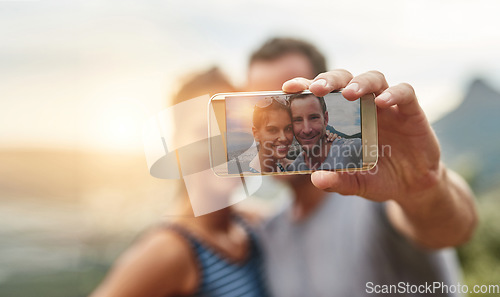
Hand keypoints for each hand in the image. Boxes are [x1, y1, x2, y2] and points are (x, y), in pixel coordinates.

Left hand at [283, 70, 476, 247]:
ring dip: (359, 82)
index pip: (322, 94)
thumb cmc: (376, 177)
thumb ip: (337, 181)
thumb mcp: (355, 183)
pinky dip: (393, 94)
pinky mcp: (411, 111)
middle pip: (345, 79)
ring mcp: (387, 106)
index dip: (305, 86)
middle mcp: (362, 106)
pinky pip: (404, 93)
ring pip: (373, 78)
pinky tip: (382, 102)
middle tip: (317, 88)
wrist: (411, 186)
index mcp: (342, 117)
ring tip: (348, 93)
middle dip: (329, 79)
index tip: (289, 88)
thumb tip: (316, 179)